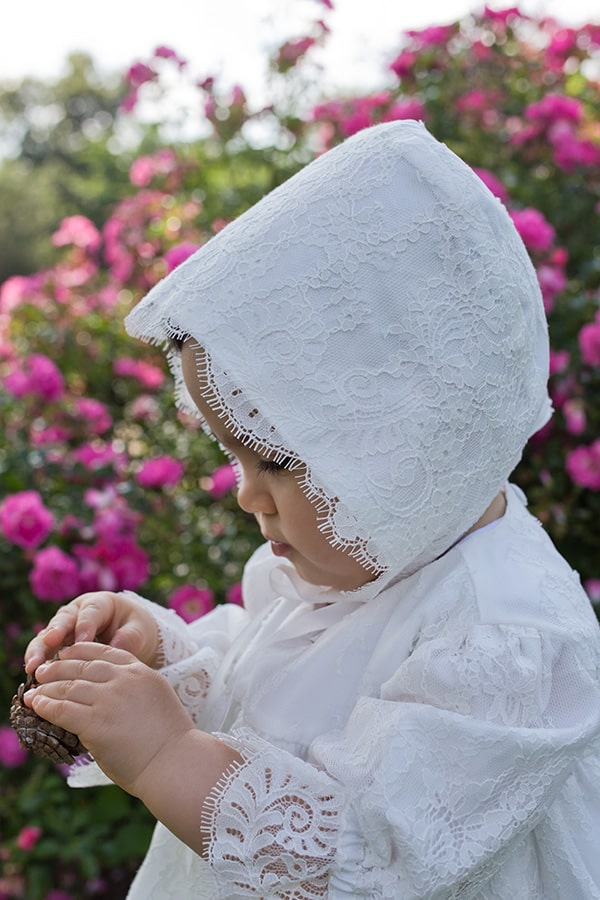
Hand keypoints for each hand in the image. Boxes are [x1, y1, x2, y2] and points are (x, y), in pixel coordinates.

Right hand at [24, 591, 158, 673]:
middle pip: (62, 620)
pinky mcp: (56, 645)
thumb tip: (115, 647)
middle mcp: (77, 612)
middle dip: (54, 632)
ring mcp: (64, 628)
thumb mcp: (139, 629)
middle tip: (49, 643)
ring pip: (47, 636)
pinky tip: (33, 678)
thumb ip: (129, 637)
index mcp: (99, 603)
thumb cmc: (134, 628)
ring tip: (33, 666)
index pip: (91, 611)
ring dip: (39, 651)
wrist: (130, 634)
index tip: (83, 640)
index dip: (86, 624)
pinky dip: (39, 664)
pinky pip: (44, 652)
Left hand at [25, 642, 194, 794]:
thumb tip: (108, 694)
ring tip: (34, 692)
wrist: (175, 763)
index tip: (66, 653)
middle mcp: (124, 680)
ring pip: (68, 686)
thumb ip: (133, 690)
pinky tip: (37, 706)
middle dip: (58, 667)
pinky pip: (63, 710)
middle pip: (82, 665)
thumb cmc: (169, 740)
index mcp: (140, 671)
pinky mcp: (96, 723)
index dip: (80, 650)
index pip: (104, 651)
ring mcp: (109, 700)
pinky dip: (46, 706)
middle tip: (42, 672)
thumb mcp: (156, 699)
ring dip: (46, 688)